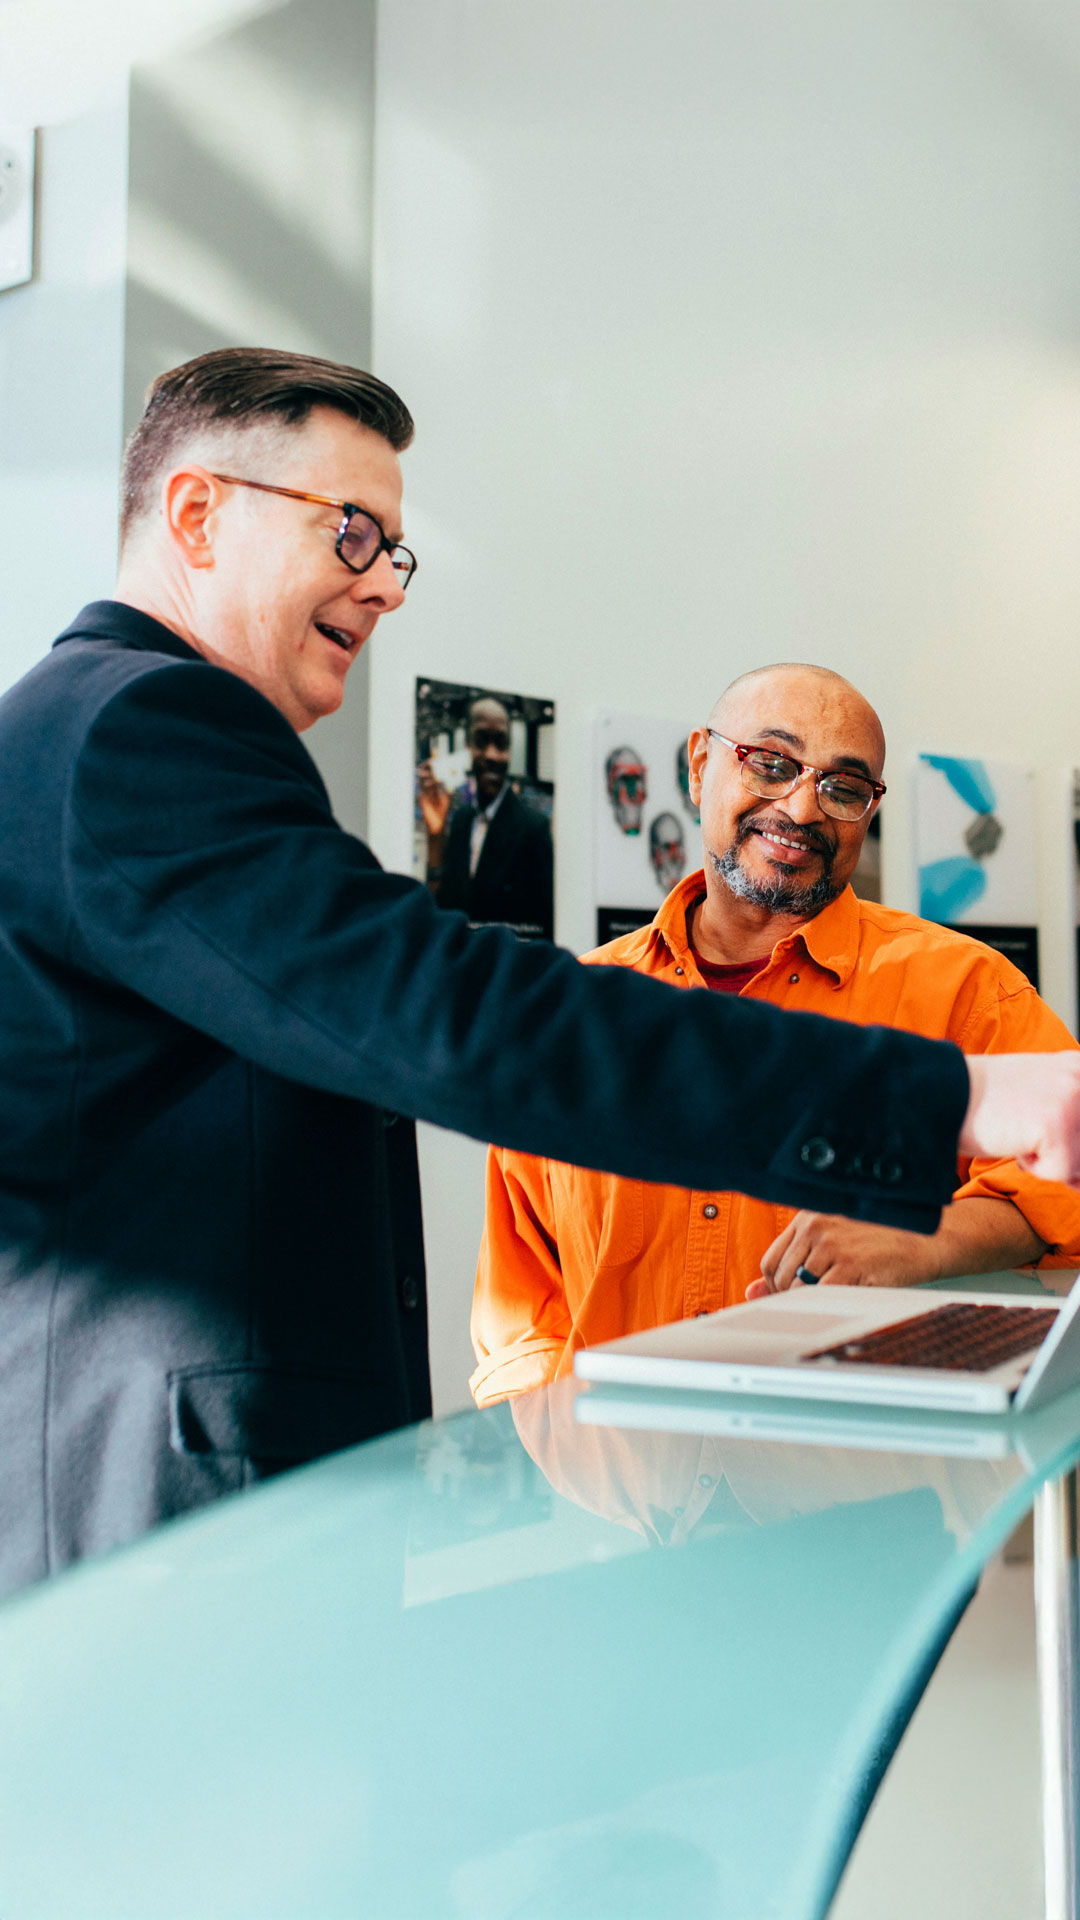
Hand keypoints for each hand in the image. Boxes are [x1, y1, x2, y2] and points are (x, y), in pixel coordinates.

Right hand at [417, 760, 450, 839]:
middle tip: (434, 759)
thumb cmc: (442, 809)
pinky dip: (430, 784)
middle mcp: (425, 788)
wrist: (438, 822)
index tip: (435, 752)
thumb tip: (454, 772)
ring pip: (422, 779)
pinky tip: (436, 781)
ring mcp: (422, 792)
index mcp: (431, 786)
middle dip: (428, 765)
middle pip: (424, 772)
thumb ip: (449, 784)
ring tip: (435, 771)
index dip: (431, 762)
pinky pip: (424, 789)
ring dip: (429, 774)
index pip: (430, 771)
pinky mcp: (421, 798)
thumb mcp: (447, 794)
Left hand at [746, 1210, 939, 1299]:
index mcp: (808, 1217)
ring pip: (799, 1291)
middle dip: (791, 1298)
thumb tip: (751, 1292)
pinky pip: (822, 1296)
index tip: (792, 1295)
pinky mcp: (852, 1265)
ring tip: (835, 1299)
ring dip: (812, 1303)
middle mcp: (816, 1227)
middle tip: (817, 1302)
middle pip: (780, 1277)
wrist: (926, 1239)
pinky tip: (847, 1300)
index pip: (771, 1260)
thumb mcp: (833, 1240)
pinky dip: (828, 1305)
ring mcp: (833, 1245)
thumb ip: (793, 1261)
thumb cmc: (879, 1241)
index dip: (777, 1285)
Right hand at [961, 1052, 1079, 1185]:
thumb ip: (1071, 1112)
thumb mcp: (1040, 1092)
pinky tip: (1011, 1140)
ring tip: (1018, 1132)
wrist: (940, 1095)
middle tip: (1026, 1134)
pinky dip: (1033, 1168)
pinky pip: (1061, 1173)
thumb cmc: (985, 1102)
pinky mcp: (1054, 1125)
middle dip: (1062, 1154)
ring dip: (1049, 1160)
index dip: (1071, 1143)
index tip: (1039, 1134)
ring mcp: (1070, 1099)